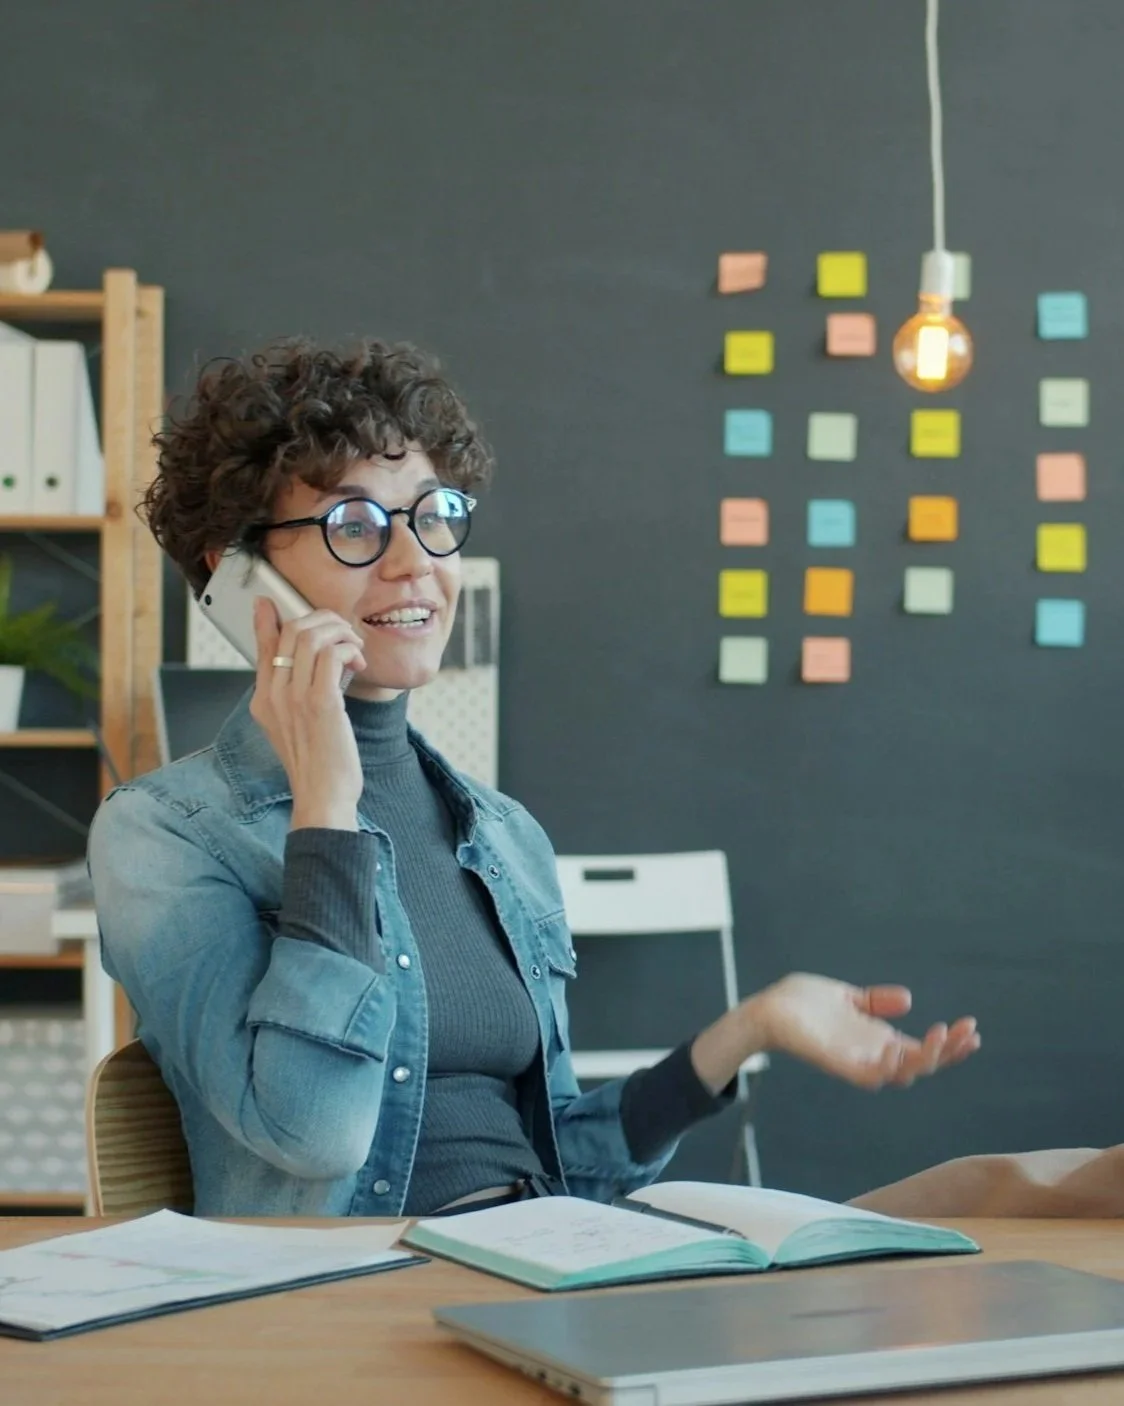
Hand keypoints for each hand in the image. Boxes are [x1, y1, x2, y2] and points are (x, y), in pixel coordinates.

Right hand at [249, 598, 366, 830]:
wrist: (323, 797)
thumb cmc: (318, 764)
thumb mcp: (297, 724)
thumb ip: (297, 693)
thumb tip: (314, 663)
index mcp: (263, 699)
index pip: (262, 646)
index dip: (267, 619)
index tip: (269, 602)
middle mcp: (272, 695)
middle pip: (290, 631)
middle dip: (323, 621)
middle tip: (345, 634)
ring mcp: (294, 698)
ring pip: (311, 636)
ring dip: (340, 632)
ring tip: (355, 649)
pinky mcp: (320, 703)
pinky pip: (331, 654)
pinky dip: (348, 649)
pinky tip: (358, 662)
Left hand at [751, 973, 979, 1090]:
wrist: (767, 1008)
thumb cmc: (803, 1003)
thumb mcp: (849, 998)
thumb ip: (876, 1001)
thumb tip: (909, 1000)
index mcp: (879, 1041)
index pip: (923, 1049)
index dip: (950, 1044)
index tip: (972, 1027)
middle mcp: (873, 1056)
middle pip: (923, 1064)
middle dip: (949, 1052)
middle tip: (969, 1033)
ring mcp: (858, 1063)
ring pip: (903, 1073)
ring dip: (927, 1057)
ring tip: (943, 1034)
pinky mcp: (839, 1065)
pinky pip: (871, 1076)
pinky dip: (889, 1066)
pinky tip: (901, 1047)